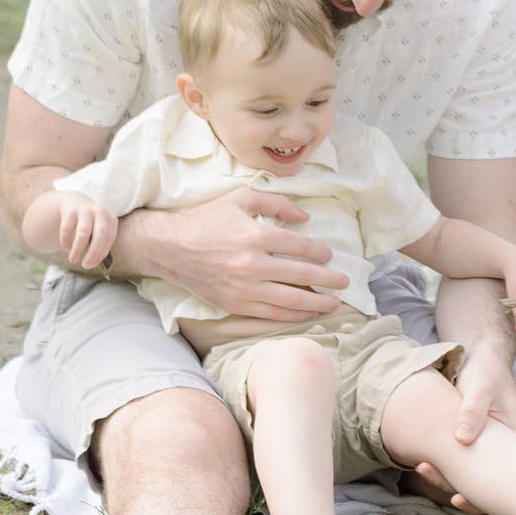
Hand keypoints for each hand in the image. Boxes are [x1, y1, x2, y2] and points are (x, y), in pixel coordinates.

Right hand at [58, 192, 118, 270]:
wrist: (75, 202)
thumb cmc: (90, 224)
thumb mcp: (99, 230)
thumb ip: (99, 245)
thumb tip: (94, 263)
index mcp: (111, 219)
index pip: (109, 239)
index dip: (101, 254)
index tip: (92, 264)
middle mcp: (100, 212)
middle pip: (100, 235)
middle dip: (93, 252)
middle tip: (85, 265)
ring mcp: (86, 210)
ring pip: (83, 233)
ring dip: (78, 249)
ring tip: (73, 260)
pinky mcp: (71, 210)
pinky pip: (67, 229)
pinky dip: (66, 241)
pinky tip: (66, 248)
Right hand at [128, 185, 349, 319]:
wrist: (170, 247)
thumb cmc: (208, 219)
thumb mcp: (242, 198)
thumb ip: (277, 203)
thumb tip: (306, 218)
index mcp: (255, 236)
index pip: (299, 246)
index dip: (319, 252)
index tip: (330, 255)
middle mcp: (251, 265)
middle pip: (300, 276)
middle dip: (327, 280)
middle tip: (345, 282)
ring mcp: (242, 289)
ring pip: (288, 301)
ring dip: (315, 304)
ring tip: (334, 304)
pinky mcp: (234, 305)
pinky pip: (270, 314)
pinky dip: (292, 316)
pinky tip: (307, 314)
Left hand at [403, 347, 515, 510]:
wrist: (481, 359)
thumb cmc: (487, 370)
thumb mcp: (482, 384)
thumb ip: (474, 409)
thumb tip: (462, 439)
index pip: (511, 484)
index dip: (485, 500)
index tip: (457, 498)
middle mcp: (508, 454)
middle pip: (488, 488)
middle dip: (459, 492)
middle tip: (428, 472)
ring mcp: (491, 453)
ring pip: (472, 480)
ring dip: (447, 480)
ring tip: (421, 466)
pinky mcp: (475, 448)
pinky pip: (461, 468)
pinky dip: (444, 469)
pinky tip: (423, 461)